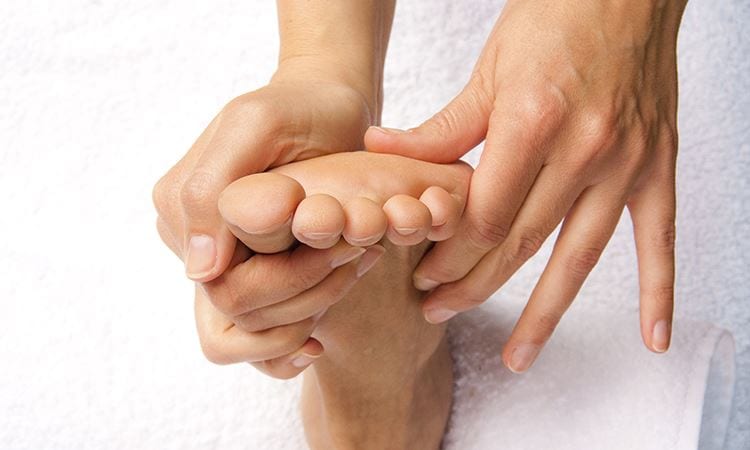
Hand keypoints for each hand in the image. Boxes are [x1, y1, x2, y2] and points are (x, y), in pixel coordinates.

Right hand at [153, 0, 394, 377]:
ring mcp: (220, 263)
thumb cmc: (297, 110)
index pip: (222, 284)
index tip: (345, 245)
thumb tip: (200, 270)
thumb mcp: (255, 125)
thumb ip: (211, 187)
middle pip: (238, 313)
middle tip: (361, 255)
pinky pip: (257, 337)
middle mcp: (192, 243)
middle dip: (308, 293)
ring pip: (254, 330)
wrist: (328, 111)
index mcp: (179, 208)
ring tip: (360, 262)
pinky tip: (324, 336)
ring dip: (314, 307)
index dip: (290, 277)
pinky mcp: (251, 276)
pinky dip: (295, 340)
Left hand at [365, 0, 686, 371]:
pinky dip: (659, 291)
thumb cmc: (553, 20)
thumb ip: (441, 127)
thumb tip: (381, 150)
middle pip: (520, 243)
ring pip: (578, 256)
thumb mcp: (489, 70)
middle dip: (473, 284)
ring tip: (518, 357)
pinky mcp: (656, 165)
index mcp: (532, 122)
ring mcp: (625, 162)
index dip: (448, 252)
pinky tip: (655, 338)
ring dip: (544, 313)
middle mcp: (583, 149)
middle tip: (439, 311)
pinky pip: (659, 239)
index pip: (483, 215)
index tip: (423, 273)